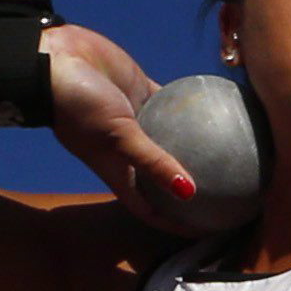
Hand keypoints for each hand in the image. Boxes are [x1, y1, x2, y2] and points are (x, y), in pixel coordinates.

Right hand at [34, 24, 232, 236]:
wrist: (51, 60)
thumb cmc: (78, 106)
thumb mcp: (118, 138)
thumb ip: (153, 162)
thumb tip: (190, 192)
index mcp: (120, 173)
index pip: (155, 209)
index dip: (180, 223)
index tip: (212, 230)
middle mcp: (131, 152)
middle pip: (170, 178)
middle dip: (199, 188)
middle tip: (237, 191)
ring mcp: (137, 121)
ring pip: (176, 139)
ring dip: (201, 145)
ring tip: (240, 148)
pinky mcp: (140, 90)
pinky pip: (174, 102)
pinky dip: (194, 105)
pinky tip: (223, 104)